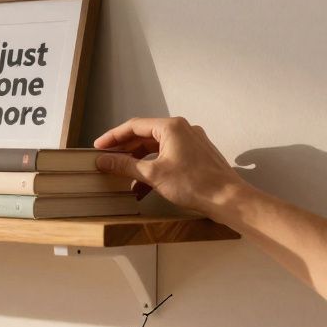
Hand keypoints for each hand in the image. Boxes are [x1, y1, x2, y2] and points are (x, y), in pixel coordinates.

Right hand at [93, 117, 247, 217]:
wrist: (227, 199)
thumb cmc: (195, 184)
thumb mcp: (153, 174)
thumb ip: (125, 166)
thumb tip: (104, 160)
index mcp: (171, 127)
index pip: (134, 126)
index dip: (113, 137)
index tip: (98, 147)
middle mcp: (182, 130)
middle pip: (145, 136)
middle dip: (125, 151)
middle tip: (107, 160)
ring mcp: (191, 142)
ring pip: (156, 149)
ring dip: (138, 163)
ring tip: (122, 177)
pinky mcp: (195, 156)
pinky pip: (167, 157)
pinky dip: (153, 168)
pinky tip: (143, 187)